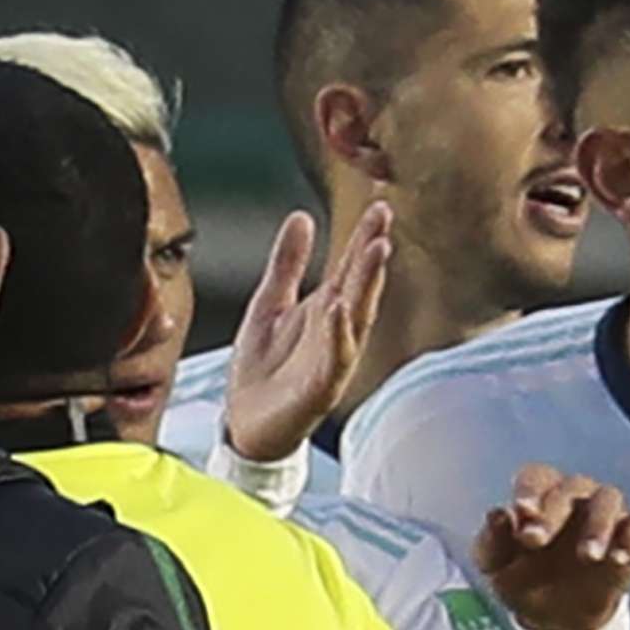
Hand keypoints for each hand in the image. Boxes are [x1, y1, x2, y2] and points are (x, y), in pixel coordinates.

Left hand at [224, 202, 391, 461]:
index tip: (379, 206)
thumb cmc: (262, 368)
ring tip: (375, 251)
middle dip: (371, 254)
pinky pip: (335, 358)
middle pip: (359, 286)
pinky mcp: (320, 387)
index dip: (364, 237)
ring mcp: (332, 359)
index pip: (349, 268)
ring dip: (367, 285)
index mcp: (325, 309)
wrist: (246, 423)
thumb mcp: (269, 304)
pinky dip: (338, 334)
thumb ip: (286, 264)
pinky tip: (338, 309)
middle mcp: (336, 331)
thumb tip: (301, 217)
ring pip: (356, 317)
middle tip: (383, 220)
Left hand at [472, 464, 629, 629]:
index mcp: (538, 495)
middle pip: (571, 486)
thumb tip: (497, 513)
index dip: (530, 491)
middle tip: (537, 541)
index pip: (537, 476)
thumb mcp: (495, 566)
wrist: (554, 618)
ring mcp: (605, 514)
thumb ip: (492, 540)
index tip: (522, 513)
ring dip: (598, 524)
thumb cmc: (520, 579)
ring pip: (610, 497)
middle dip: (554, 511)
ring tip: (588, 556)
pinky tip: (619, 559)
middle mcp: (573, 497)